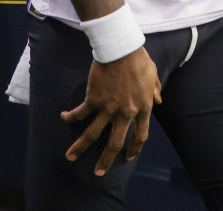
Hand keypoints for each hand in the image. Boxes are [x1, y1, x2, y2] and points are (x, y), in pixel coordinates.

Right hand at [61, 48, 161, 174]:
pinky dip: (71, 116)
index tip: (128, 157)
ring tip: (70, 157)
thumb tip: (159, 101)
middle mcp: (125, 113)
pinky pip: (81, 113)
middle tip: (99, 172)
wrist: (121, 49)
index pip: (140, 135)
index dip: (135, 148)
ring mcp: (108, 108)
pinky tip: (63, 117)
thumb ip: (155, 90)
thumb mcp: (153, 75)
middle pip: (115, 143)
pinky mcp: (94, 100)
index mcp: (142, 108)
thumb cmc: (139, 59)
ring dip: (80, 147)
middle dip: (106, 160)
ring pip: (93, 134)